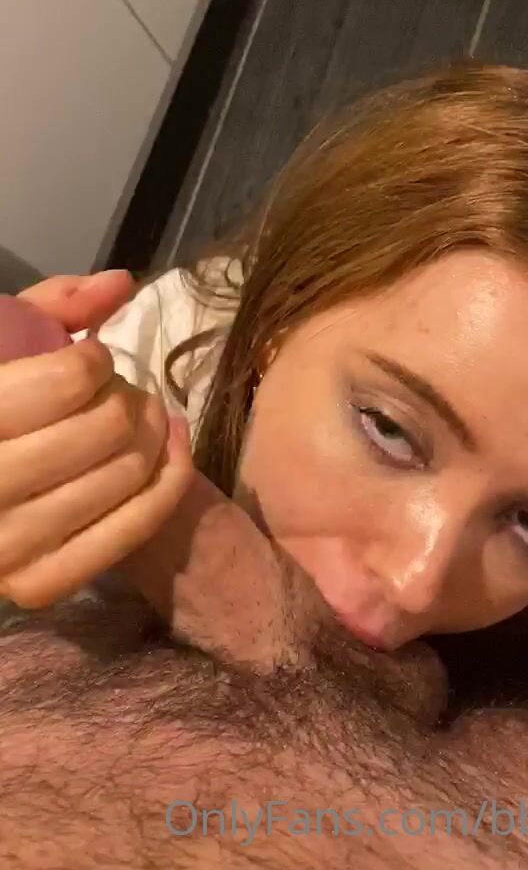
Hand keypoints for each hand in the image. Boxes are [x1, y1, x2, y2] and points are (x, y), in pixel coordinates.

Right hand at [0, 271, 193, 607]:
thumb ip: (51, 307)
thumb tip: (122, 283)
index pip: (66, 383)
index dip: (93, 361)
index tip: (88, 359)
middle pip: (107, 427)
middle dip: (128, 396)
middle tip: (121, 390)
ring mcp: (5, 552)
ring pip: (126, 475)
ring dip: (152, 433)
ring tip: (140, 416)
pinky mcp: (37, 587)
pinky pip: (133, 529)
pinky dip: (169, 481)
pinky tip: (170, 447)